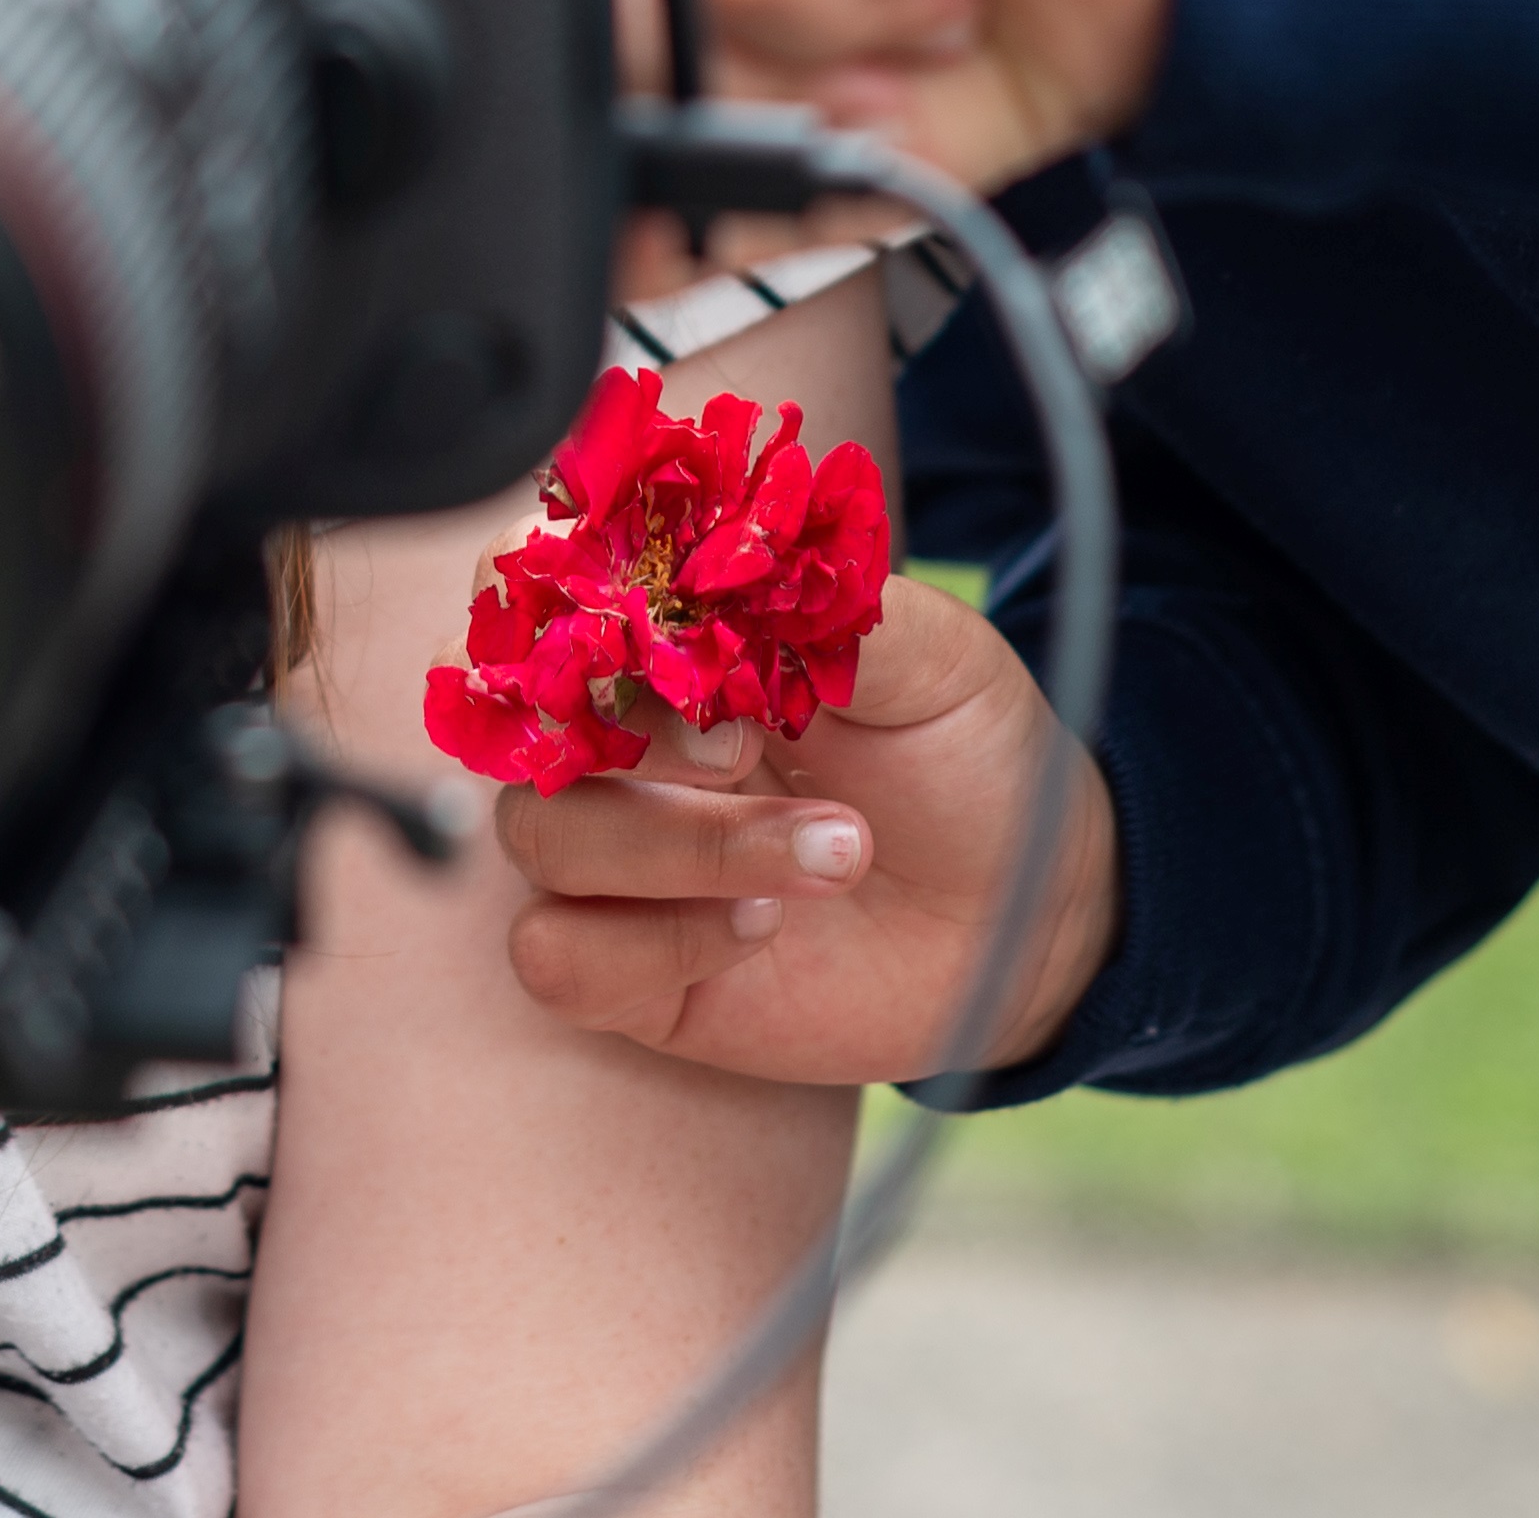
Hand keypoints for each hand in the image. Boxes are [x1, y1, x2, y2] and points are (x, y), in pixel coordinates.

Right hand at [486, 575, 1119, 1088]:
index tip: (648, 618)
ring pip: (540, 834)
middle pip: (513, 714)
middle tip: (740, 746)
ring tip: (831, 848)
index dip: (557, 596)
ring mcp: (615, 854)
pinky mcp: (626, 966)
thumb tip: (725, 572)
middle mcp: (619, 739)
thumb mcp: (931, 654)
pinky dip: (655, 942)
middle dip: (617, 727)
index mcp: (668, 635)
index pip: (536, 586)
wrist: (1025, 910)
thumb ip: (822, 603)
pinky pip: (555, 955)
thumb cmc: (963, 756)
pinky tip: (762, 926)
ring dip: (681, 844)